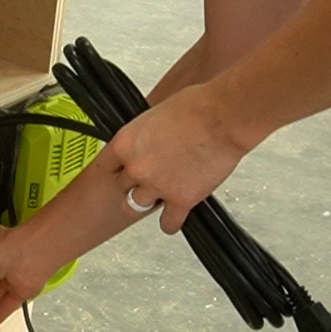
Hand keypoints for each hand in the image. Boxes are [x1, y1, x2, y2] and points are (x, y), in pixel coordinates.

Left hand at [108, 83, 252, 234]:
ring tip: (161, 194)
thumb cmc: (196, 108)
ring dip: (149, 201)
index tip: (122, 172)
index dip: (118, 169)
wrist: (223, 118)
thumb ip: (146, 136)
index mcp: (126, 143)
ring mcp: (157, 186)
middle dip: (135, 183)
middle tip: (150, 179)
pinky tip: (174, 218)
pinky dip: (171, 222)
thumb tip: (149, 143)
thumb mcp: (156, 115)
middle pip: (122, 187)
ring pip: (138, 206)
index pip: (107, 166)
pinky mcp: (181, 200)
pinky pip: (168, 223)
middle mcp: (136, 168)